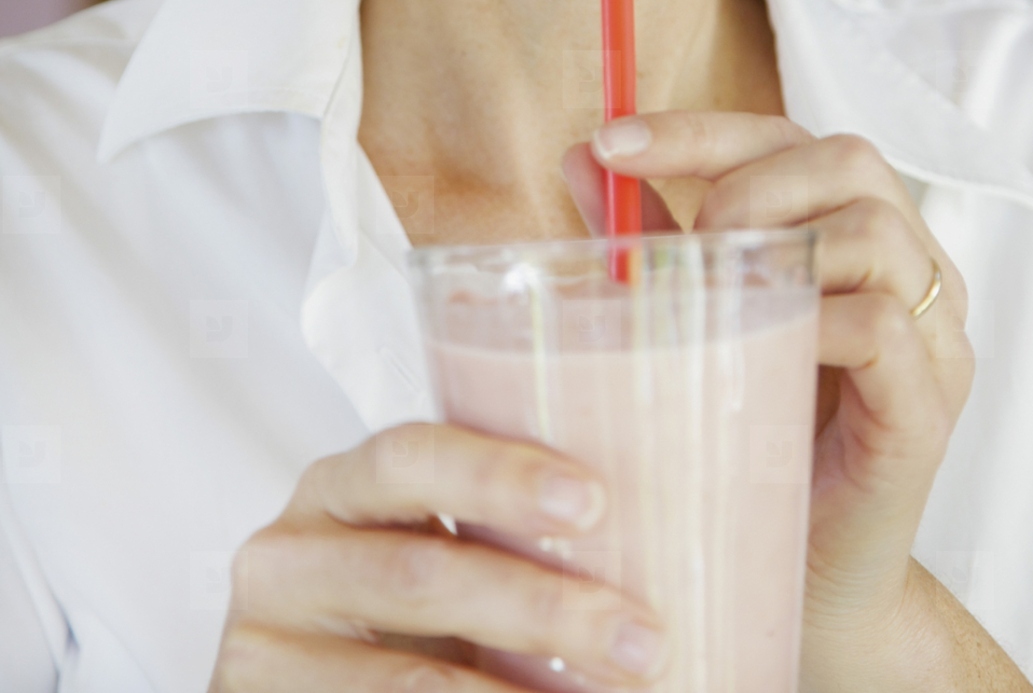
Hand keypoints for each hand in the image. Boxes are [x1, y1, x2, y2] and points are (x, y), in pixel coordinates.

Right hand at [208, 420, 668, 689]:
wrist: (321, 690)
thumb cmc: (407, 618)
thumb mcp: (434, 561)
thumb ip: (504, 537)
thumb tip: (673, 537)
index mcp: (339, 488)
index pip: (410, 457)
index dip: (498, 475)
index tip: (594, 503)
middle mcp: (286, 556)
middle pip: (421, 573)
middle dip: (544, 609)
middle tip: (643, 641)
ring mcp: (265, 651)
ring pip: (411, 680)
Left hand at [561, 112, 974, 674]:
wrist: (809, 585)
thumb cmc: (752, 443)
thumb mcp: (694, 321)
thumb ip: (651, 238)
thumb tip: (581, 156)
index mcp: (857, 233)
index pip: (790, 137)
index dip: (699, 130)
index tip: (610, 142)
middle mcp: (912, 269)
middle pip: (849, 159)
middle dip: (741, 182)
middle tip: (672, 249)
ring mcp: (934, 337)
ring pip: (876, 230)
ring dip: (775, 247)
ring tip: (706, 299)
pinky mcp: (929, 408)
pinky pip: (886, 327)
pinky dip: (810, 323)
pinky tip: (752, 350)